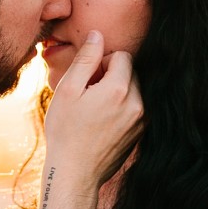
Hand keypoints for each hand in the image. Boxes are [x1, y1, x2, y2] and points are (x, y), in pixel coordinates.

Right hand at [44, 31, 142, 188]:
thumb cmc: (66, 132)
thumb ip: (86, 59)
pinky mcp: (140, 134)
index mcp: (119, 89)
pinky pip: (135, 108)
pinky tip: (103, 123)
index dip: (102, 63)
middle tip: (89, 95)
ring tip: (95, 111)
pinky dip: (122, 109)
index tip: (88, 80)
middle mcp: (137, 104)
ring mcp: (142, 121)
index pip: (122, 56)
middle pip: (131, 72)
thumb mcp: (68, 90)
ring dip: (118, 93)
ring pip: (134, 90)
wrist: (75, 173)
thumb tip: (98, 35)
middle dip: (112, 77)